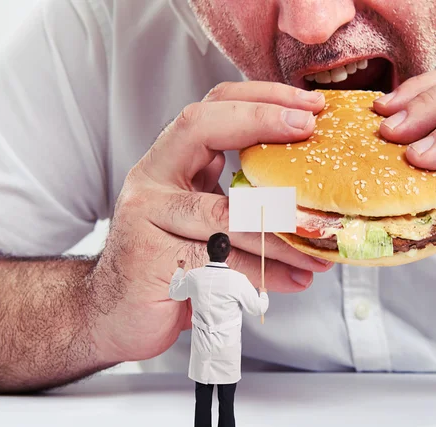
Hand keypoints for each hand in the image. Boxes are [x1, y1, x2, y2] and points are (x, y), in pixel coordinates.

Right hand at [91, 81, 331, 363]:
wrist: (115, 316)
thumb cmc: (168, 266)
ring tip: (319, 245)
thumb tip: (307, 199)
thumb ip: (236, 200)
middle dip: (261, 121)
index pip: (210, 109)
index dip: (259, 99)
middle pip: (202, 128)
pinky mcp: (153, 261)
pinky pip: (220, 262)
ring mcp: (147, 217)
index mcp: (170, 163)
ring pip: (224, 212)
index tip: (307, 107)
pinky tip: (293, 279)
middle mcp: (153, 180)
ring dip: (282, 230)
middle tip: (309, 128)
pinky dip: (264, 273)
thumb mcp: (201, 221)